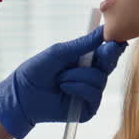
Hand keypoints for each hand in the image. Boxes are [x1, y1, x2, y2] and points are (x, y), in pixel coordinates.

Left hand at [0, 26, 127, 138]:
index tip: (115, 41)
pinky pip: (94, 95)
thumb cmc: (37, 70)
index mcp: (85, 60)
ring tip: (60, 78)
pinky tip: (64, 88)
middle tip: (103, 51)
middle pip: (109, 64)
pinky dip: (78, 88)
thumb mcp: (59, 52)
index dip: (113, 46)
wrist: (23, 94)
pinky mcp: (88, 108)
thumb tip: (102, 31)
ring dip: (78, 76)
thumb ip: (82, 44)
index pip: (106, 51)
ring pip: (100, 79)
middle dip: (105, 57)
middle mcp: (91, 75)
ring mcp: (90, 92)